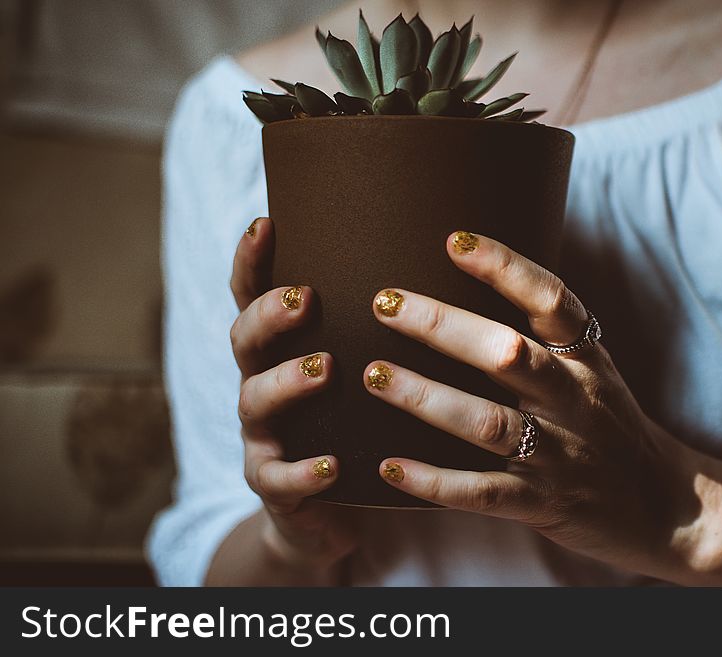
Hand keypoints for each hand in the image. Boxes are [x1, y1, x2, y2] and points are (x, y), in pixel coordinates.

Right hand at [229, 217, 357, 580]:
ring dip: (287, 381)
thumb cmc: (358, 427)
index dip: (252, 260)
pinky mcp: (274, 487)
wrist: (335, 511)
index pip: (254, 295)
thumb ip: (374, 330)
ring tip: (325, 368)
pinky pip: (277, 478)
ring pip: (255, 401)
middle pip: (246, 339)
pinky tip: (332, 464)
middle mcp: (261, 384)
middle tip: (306, 298)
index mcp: (281, 351)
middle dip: (270, 315)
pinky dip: (302, 470)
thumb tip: (433, 264)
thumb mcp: (362, 373)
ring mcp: (262, 436)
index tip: (267, 222)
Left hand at [364, 231, 701, 579]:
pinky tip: (389, 467)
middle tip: (385, 304)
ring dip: (426, 397)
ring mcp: (560, 454)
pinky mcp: (544, 503)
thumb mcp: (592, 372)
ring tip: (374, 375)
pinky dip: (433, 480)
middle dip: (443, 327)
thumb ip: (545, 340)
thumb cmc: (610, 427)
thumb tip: (468, 292)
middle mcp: (574, 400)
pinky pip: (482, 492)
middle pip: (508, 354)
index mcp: (586, 360)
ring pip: (486, 422)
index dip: (506, 267)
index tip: (454, 241)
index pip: (551, 300)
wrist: (668, 507)